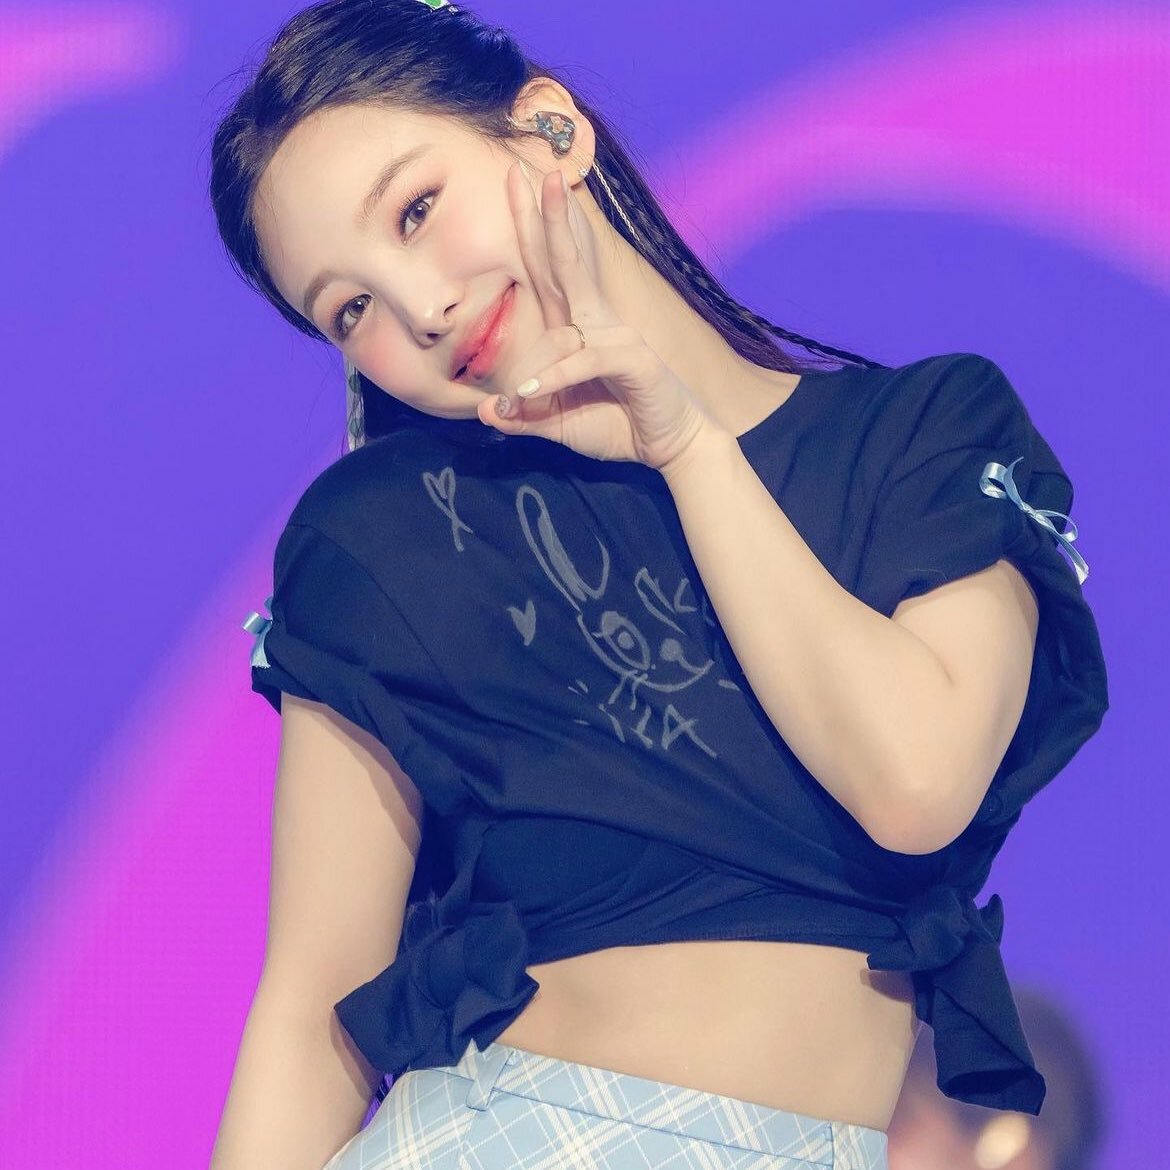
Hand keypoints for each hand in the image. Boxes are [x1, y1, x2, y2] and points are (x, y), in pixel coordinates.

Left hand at [475, 162, 721, 471]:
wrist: (672, 448)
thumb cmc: (619, 426)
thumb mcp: (558, 425)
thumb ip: (523, 417)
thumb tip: (485, 411)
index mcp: (575, 327)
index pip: (545, 271)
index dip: (528, 229)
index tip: (512, 184)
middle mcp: (594, 321)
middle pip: (560, 258)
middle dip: (540, 210)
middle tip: (519, 166)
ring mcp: (616, 335)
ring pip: (577, 283)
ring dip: (559, 234)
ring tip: (547, 191)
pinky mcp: (632, 361)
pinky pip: (584, 361)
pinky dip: (556, 376)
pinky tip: (528, 390)